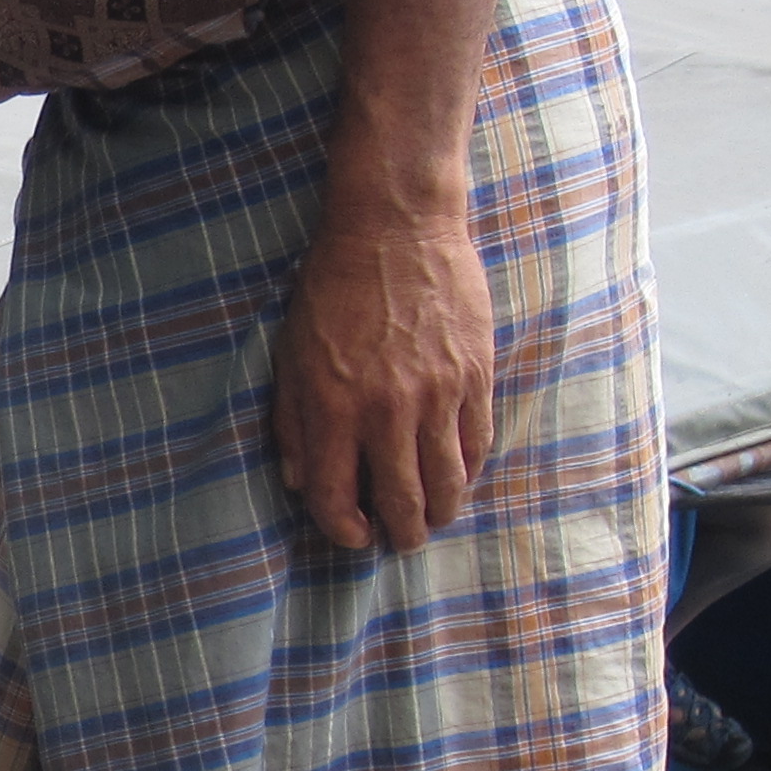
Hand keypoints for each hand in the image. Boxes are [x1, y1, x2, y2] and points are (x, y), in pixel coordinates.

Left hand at [272, 203, 494, 552]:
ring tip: (433, 519)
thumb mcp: (292, 355)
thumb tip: (300, 482)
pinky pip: (477, 442)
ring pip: (447, 481)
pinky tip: (458, 476)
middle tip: (402, 543)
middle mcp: (387, 410)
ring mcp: (437, 395)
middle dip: (402, 535)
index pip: (337, 497)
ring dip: (441, 511)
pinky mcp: (475, 375)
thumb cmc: (332, 289)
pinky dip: (468, 469)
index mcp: (333, 408)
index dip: (344, 530)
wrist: (395, 227)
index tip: (353, 535)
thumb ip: (294, 423)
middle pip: (402, 501)